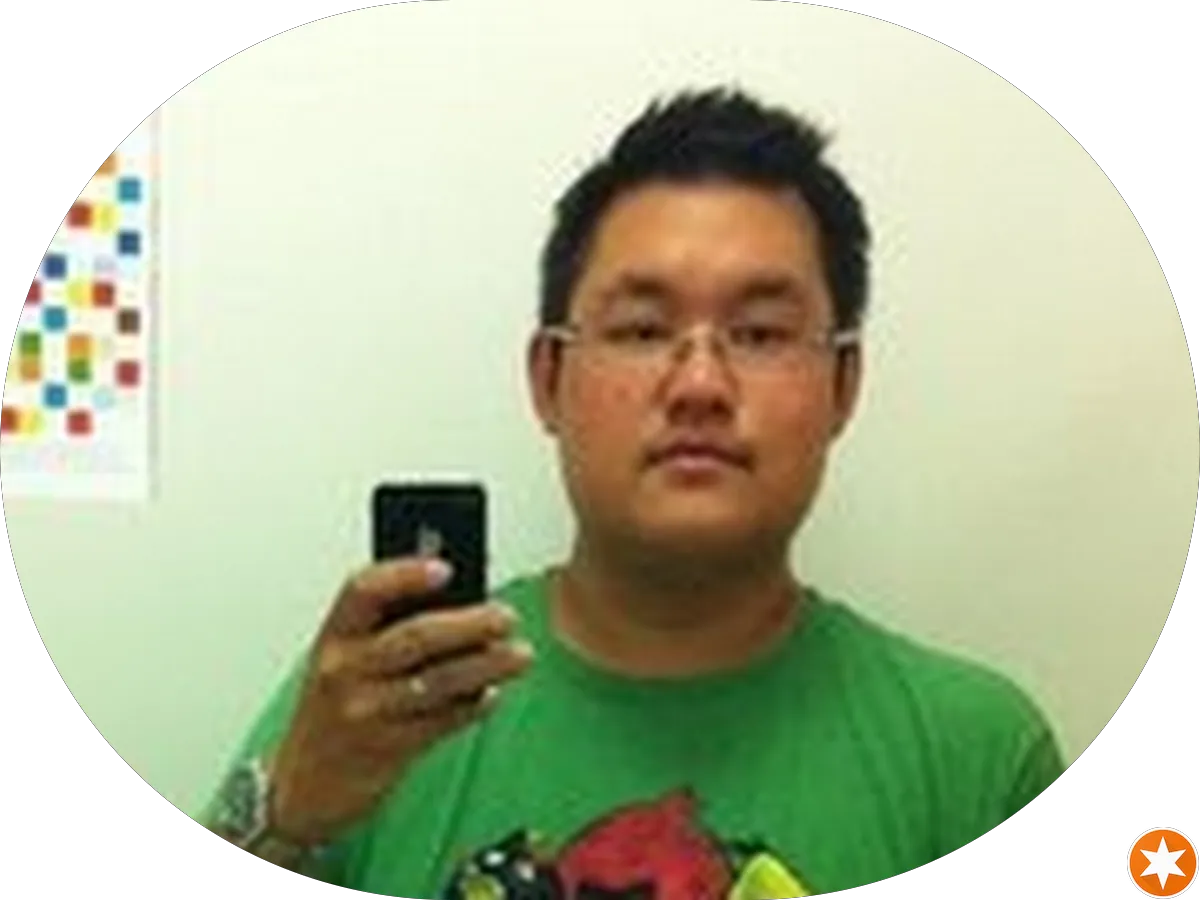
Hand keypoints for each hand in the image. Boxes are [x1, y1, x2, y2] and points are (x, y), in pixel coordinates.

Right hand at [267, 556, 531, 844]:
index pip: (363, 591)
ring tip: (520, 654)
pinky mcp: (388, 748)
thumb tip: (460, 597)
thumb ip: (388, 627)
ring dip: (487, 666)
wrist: (305, 782)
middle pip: (415, 636)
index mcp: (335, 636)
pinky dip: (474, 705)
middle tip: (507, 616)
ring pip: (438, 681)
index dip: (404, 574)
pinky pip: (442, 721)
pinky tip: (493, 693)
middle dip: (469, 624)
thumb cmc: (337, 704)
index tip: (446, 568)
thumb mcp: (347, 658)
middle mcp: (345, 670)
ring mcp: (366, 711)